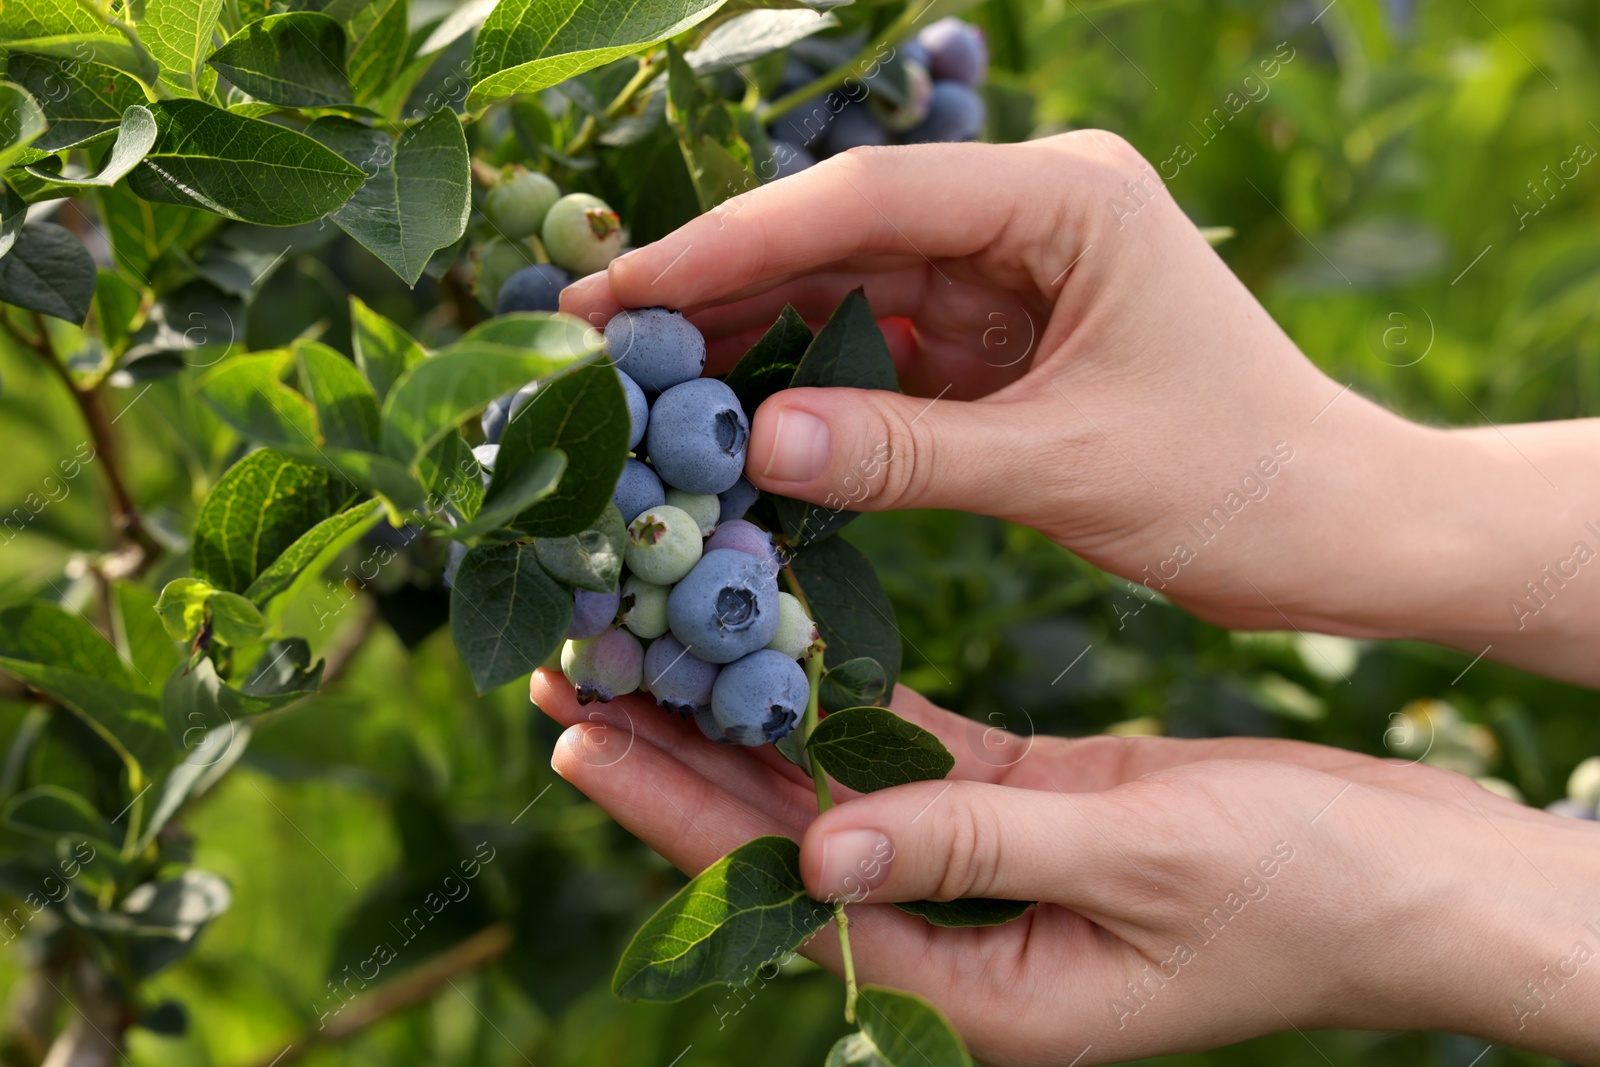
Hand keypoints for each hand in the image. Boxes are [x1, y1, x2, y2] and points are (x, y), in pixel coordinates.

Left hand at [531, 672, 1599, 1065]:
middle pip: (784, 842)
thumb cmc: (1305, 891)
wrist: (1415, 881)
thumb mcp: (1138, 867)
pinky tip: (778, 650)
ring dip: (744, 723)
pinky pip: (910, 754)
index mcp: (981, 991)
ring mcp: (989, 868)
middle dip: (678, 759)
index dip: (676, 813)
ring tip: (648, 653)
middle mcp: (964, 936)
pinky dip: (845, 706)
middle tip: (576, 675)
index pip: (788, 893)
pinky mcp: (1028, 807)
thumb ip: (973, 851)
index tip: (580, 738)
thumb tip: (817, 852)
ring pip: (834, 789)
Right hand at [563, 135, 1599, 685]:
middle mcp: (1029, 214)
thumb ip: (907, 450)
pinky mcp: (999, 338)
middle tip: (594, 340)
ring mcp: (1010, 275)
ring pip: (847, 286)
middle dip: (717, 285)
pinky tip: (729, 414)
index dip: (731, 246)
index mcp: (1065, 198)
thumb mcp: (1067, 468)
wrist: (1339, 529)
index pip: (867, 200)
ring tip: (636, 385)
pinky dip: (805, 382)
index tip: (621, 294)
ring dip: (749, 334)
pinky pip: (877, 344)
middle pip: (841, 232)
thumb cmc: (1242, 484)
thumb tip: (751, 440)